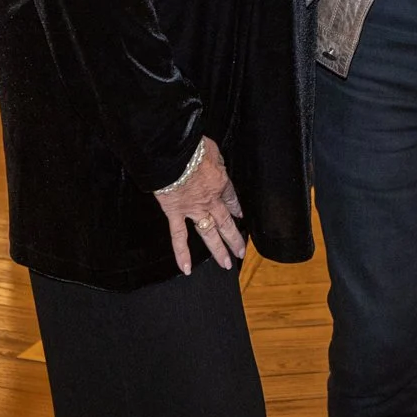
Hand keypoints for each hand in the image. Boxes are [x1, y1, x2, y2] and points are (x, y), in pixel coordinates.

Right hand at [154, 137, 245, 273]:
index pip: (231, 198)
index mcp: (220, 182)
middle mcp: (211, 200)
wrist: (175, 154)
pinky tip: (186, 268)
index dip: (236, 207)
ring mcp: (194, 209)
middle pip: (226, 222)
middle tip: (241, 252)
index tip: (241, 215)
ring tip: (226, 263)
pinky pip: (179, 236)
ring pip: (209, 233)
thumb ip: (214, 159)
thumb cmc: (193, 148)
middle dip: (235, 237)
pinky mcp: (176, 213)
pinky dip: (182, 253)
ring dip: (218, 249)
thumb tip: (212, 160)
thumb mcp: (212, 149)